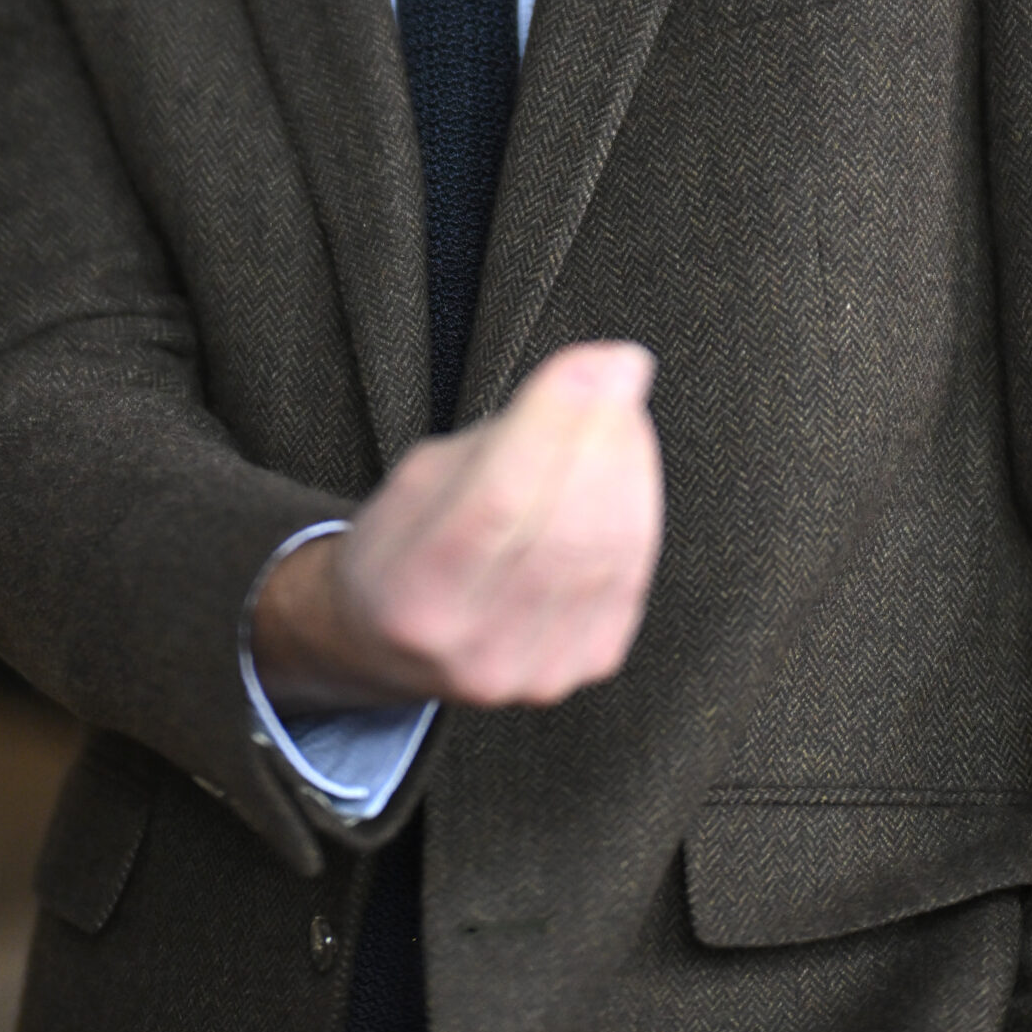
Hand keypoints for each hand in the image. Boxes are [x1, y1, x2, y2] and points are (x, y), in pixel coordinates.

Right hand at [251, 341, 662, 713]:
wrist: (393, 646)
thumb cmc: (404, 543)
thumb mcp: (415, 479)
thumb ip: (499, 437)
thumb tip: (596, 375)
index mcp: (410, 594)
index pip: (498, 498)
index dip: (556, 422)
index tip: (599, 359)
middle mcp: (473, 649)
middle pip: (565, 529)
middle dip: (606, 433)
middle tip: (622, 367)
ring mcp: (533, 671)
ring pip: (609, 551)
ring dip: (630, 462)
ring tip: (623, 405)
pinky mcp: (580, 668)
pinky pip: (631, 574)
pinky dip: (639, 504)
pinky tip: (629, 459)